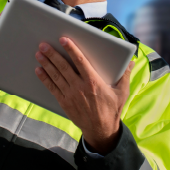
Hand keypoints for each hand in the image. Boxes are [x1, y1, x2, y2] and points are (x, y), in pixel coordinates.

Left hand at [34, 37, 134, 154]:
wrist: (101, 130)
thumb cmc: (112, 109)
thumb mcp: (122, 92)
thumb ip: (125, 75)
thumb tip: (131, 62)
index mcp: (93, 82)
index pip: (80, 61)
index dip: (71, 49)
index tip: (63, 39)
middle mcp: (80, 87)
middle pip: (63, 67)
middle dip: (52, 55)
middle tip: (43, 44)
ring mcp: (71, 95)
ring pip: (56, 76)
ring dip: (46, 64)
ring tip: (39, 54)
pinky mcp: (64, 102)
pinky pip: (52, 88)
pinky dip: (45, 79)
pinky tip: (39, 70)